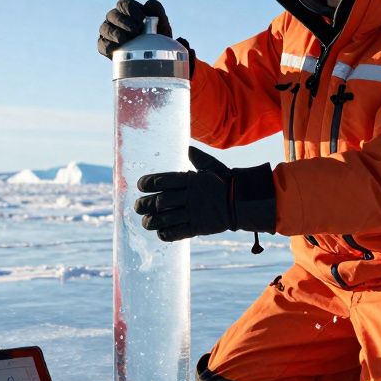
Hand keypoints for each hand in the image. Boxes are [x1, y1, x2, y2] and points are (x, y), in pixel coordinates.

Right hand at [98, 0, 171, 58]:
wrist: (154, 57)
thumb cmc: (158, 37)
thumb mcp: (162, 24)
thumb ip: (158, 11)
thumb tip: (148, 4)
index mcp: (128, 10)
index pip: (124, 4)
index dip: (131, 10)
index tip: (142, 19)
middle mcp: (115, 19)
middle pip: (112, 15)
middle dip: (123, 22)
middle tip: (135, 30)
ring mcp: (108, 33)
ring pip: (105, 28)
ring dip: (114, 33)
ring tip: (124, 40)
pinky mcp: (105, 47)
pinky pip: (102, 44)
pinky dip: (108, 46)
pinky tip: (117, 49)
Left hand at [134, 146, 275, 241]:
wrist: (243, 201)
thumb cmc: (226, 181)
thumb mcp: (212, 166)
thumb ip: (197, 157)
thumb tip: (187, 146)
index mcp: (191, 180)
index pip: (164, 181)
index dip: (149, 183)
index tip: (140, 185)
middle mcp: (190, 196)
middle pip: (161, 201)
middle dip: (145, 204)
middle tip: (137, 207)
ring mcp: (194, 213)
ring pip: (166, 218)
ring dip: (152, 221)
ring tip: (145, 222)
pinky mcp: (199, 227)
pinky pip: (179, 232)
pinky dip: (167, 234)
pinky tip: (160, 233)